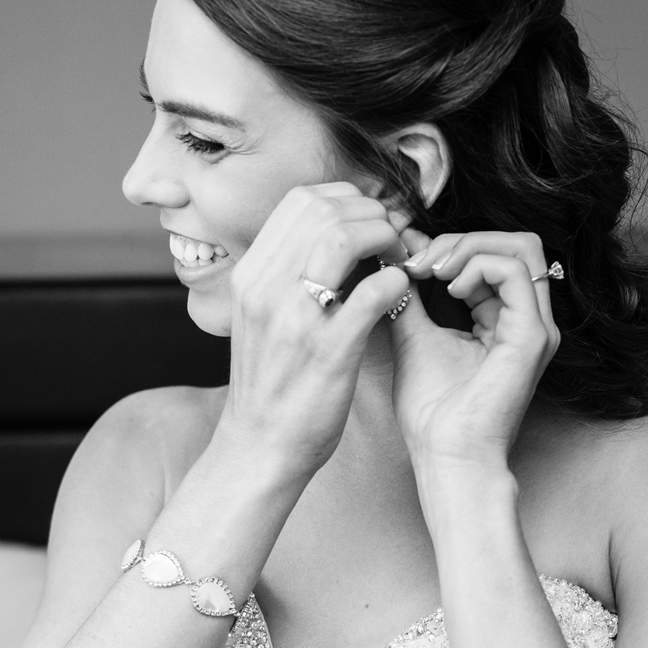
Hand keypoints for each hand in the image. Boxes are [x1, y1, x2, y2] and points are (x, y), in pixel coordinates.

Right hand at [217, 183, 413, 478]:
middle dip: (372, 215)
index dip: (347, 200)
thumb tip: (338, 232)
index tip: (369, 224)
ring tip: (397, 262)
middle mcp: (265, 289)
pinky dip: (397, 283)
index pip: (301, 201)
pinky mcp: (327, 351)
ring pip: (345, 237)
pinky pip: (373, 292)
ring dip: (386, 239)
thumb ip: (289, 273)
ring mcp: (294, 319)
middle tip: (393, 242)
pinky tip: (398, 297)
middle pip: (325, 209)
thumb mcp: (263, 316)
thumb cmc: (272, 382)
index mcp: (250, 276)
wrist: (259, 447)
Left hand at [388, 228, 559, 479]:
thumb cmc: (432, 410)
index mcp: (504, 318)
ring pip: (520, 247)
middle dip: (460, 239)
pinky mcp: (532, 335)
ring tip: (429, 271)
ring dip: (467, 247)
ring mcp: (535, 325)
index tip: (406, 258)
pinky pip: (515, 272)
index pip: (494, 253)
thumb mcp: (413, 337)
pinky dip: (477, 265)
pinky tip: (446, 287)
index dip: (449, 245)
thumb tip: (394, 257)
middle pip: (514, 242)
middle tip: (418, 259)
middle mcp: (527, 318)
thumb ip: (409, 297)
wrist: (445, 455)